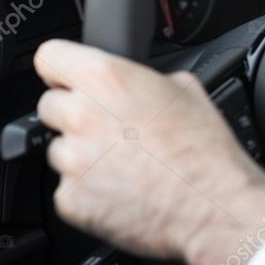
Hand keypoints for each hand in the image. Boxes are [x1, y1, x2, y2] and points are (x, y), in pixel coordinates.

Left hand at [34, 39, 264, 264]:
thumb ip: (146, 80)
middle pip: (50, 106)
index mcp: (107, 80)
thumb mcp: (188, 90)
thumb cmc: (206, 152)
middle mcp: (82, 117)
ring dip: (83, 156)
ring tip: (125, 166)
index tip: (70, 79)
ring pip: (60, 150)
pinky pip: (68, 189)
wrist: (214, 206)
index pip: (50, 57)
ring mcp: (72, 162)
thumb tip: (137, 84)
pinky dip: (90, 191)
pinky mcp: (71, 200)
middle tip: (112, 129)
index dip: (63, 70)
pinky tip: (124, 190)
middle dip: (76, 115)